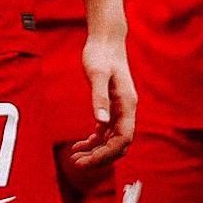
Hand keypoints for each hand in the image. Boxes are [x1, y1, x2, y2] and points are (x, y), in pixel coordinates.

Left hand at [69, 29, 136, 167]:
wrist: (106, 39)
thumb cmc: (101, 53)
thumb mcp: (97, 74)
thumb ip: (99, 98)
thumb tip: (101, 122)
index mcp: (127, 104)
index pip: (123, 139)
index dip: (106, 153)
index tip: (87, 160)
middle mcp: (126, 110)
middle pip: (118, 144)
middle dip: (99, 157)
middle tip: (77, 163)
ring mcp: (120, 109)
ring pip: (111, 140)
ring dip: (95, 151)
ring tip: (75, 158)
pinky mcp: (112, 106)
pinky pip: (106, 131)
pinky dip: (94, 140)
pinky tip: (80, 144)